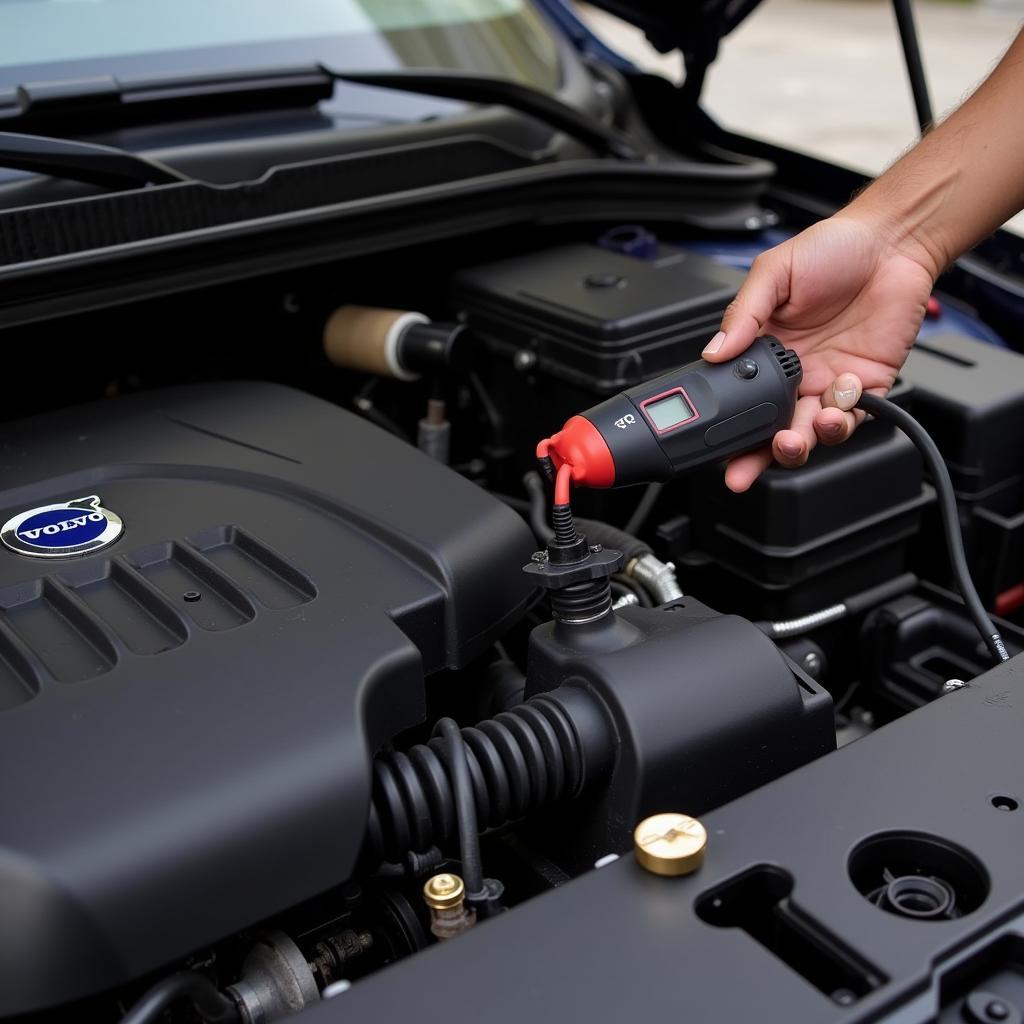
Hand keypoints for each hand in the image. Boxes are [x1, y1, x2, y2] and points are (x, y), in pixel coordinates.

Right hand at [702, 212, 936, 491]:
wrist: (892, 241)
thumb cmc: (833, 249)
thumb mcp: (773, 274)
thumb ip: (743, 315)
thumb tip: (713, 352)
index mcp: (766, 353)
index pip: (741, 402)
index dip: (727, 432)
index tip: (714, 451)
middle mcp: (797, 375)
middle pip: (773, 430)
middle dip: (758, 457)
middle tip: (745, 469)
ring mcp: (831, 383)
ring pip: (813, 433)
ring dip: (802, 442)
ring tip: (796, 436)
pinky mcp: (870, 384)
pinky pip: (856, 417)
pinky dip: (845, 416)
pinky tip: (840, 394)